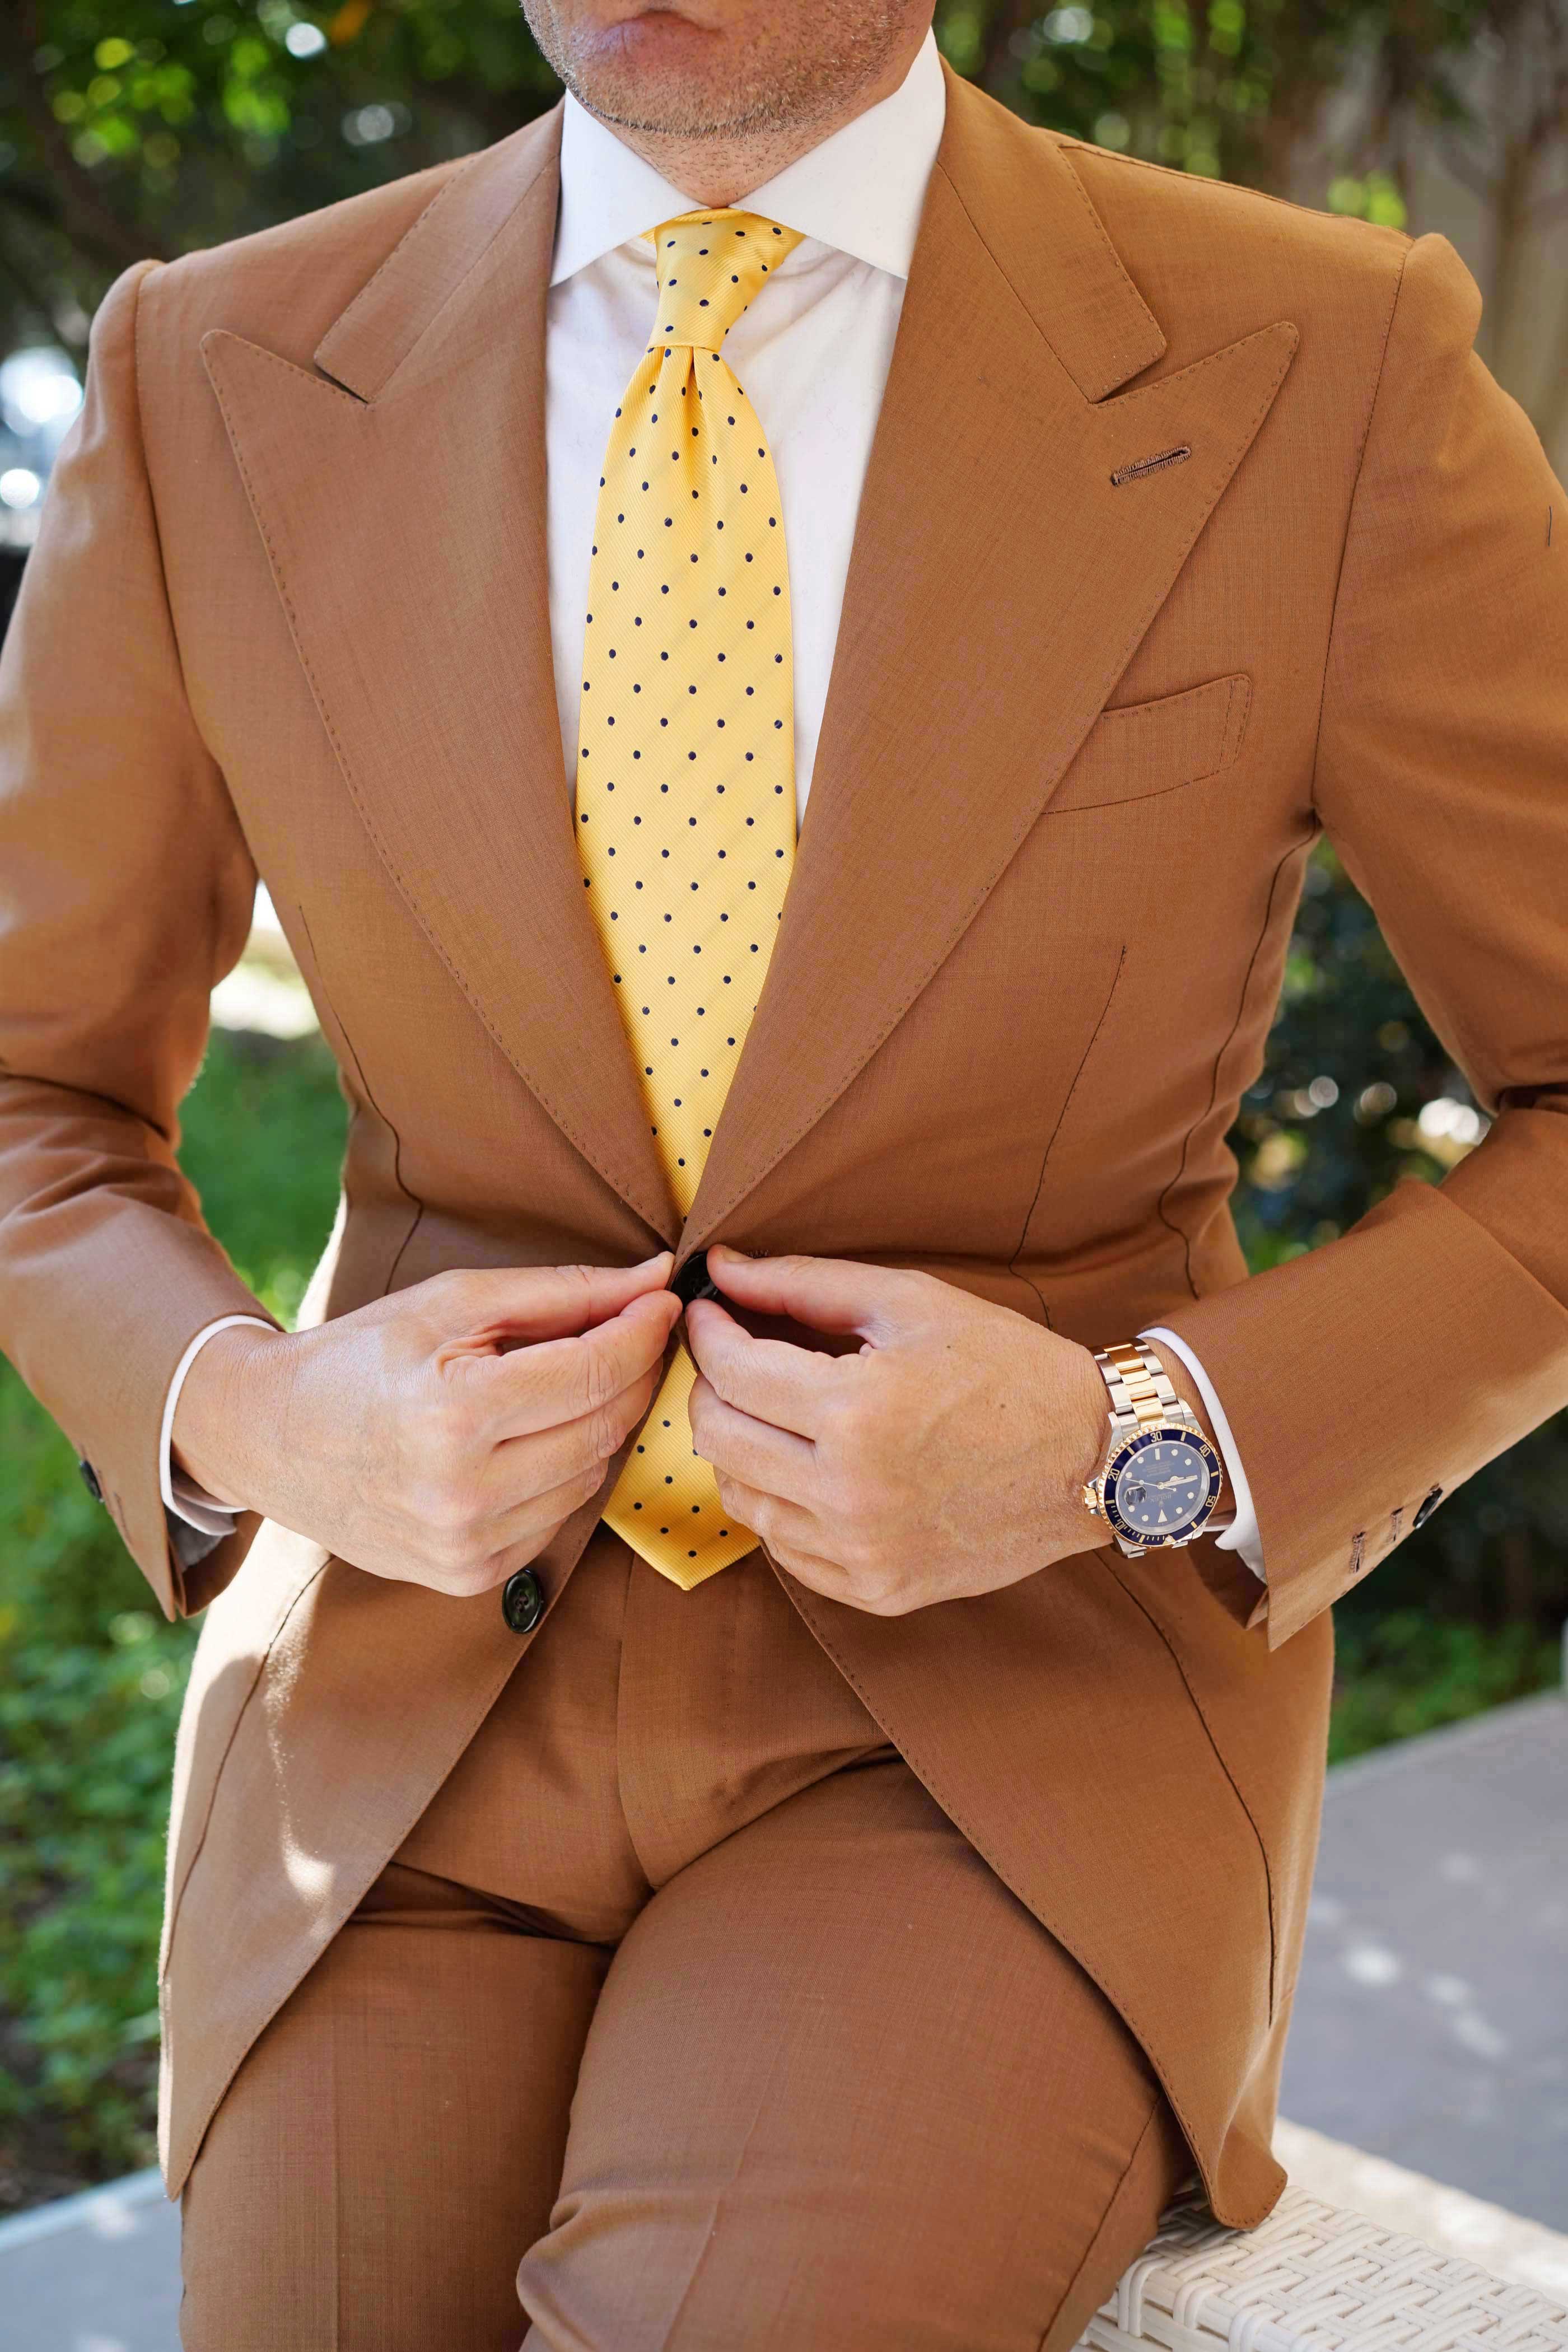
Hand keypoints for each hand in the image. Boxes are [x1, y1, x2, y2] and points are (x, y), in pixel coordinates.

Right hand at [172, 1255, 680, 1596]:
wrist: (269, 1438)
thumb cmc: (363, 1356)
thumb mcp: (452, 1303)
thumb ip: (561, 1293)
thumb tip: (653, 1278)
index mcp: (454, 1415)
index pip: (596, 1371)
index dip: (645, 1330)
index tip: (664, 1298)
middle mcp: (463, 1493)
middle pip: (606, 1425)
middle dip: (633, 1372)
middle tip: (634, 1330)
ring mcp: (466, 1546)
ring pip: (593, 1475)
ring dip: (602, 1423)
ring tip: (574, 1380)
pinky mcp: (468, 1576)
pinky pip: (559, 1518)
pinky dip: (565, 1472)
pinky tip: (533, 1438)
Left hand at [684, 1246, 1110, 1615]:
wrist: (1093, 1457)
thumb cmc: (1006, 1366)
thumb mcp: (909, 1303)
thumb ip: (802, 1284)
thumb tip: (722, 1270)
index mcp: (856, 1414)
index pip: (731, 1372)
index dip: (708, 1333)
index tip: (710, 1311)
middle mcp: (849, 1494)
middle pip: (719, 1437)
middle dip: (712, 1386)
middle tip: (734, 1357)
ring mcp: (860, 1553)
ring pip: (741, 1498)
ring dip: (741, 1446)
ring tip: (776, 1411)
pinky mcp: (875, 1590)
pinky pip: (783, 1548)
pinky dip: (780, 1503)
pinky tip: (811, 1467)